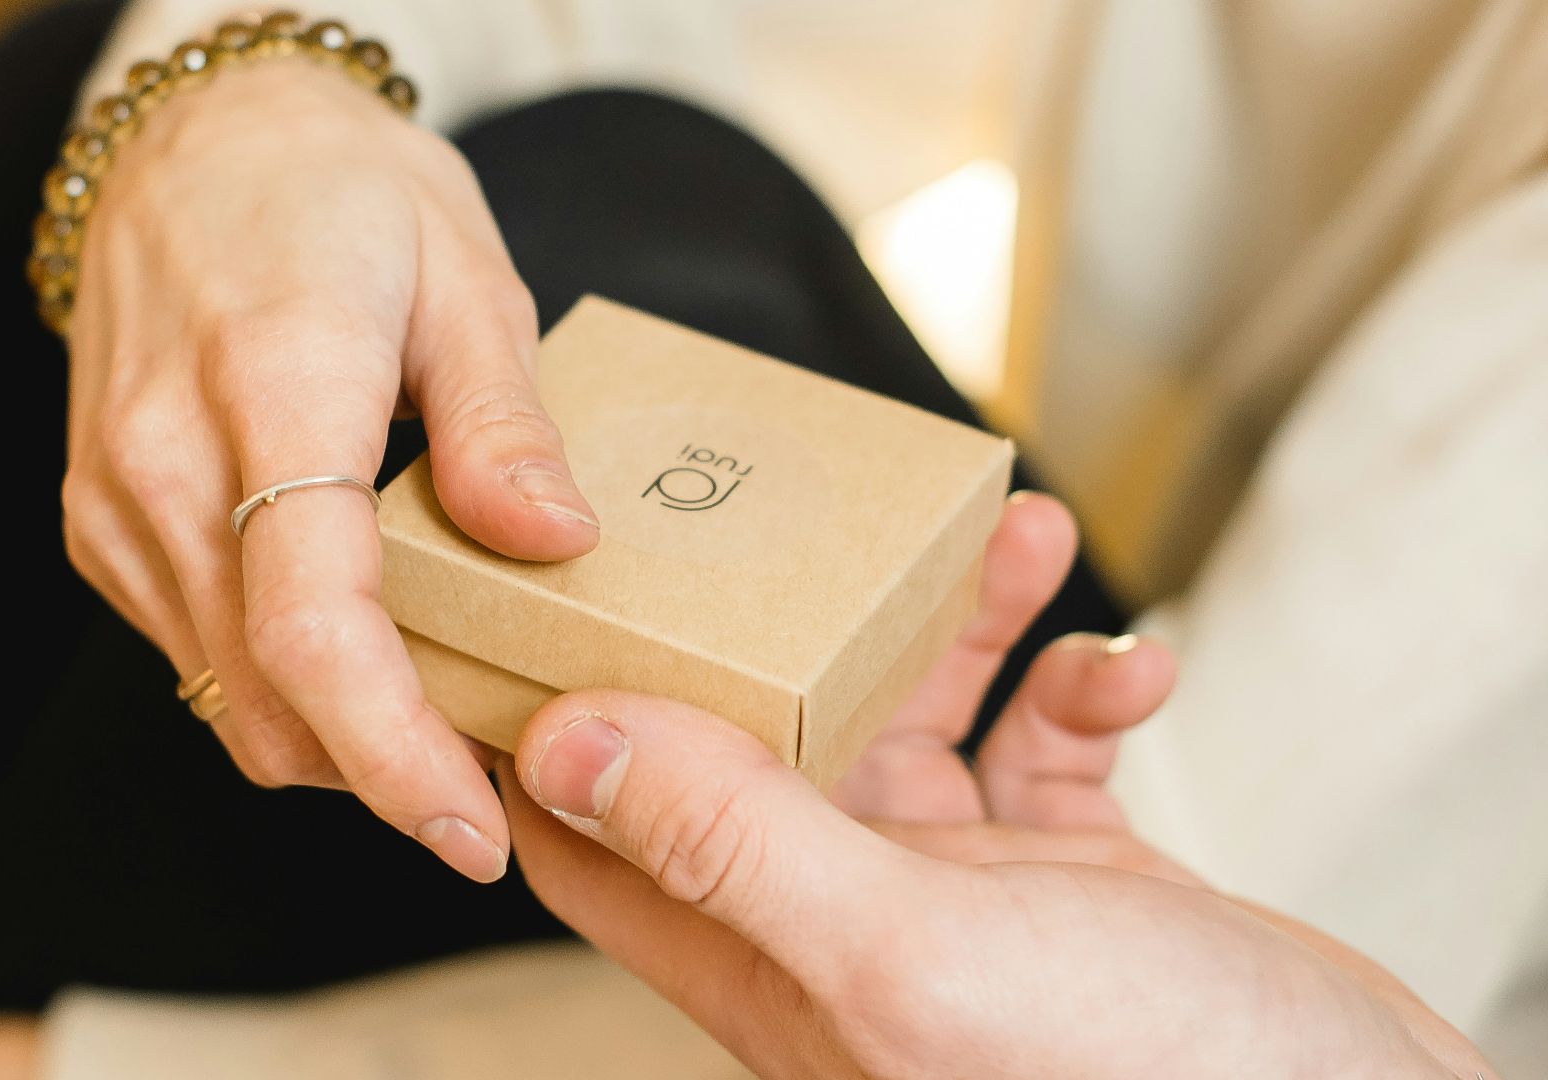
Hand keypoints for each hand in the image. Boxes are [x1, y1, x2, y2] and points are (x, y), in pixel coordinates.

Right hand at [61, 59, 598, 879]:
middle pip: (268, 695)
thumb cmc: (340, 189)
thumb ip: (501, 424)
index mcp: (271, 388)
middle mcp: (164, 464)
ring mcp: (114, 502)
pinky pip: (196, 653)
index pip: (316, 624)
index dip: (395, 751)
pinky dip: (281, 687)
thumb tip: (556, 549)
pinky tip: (360, 655)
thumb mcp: (463, 272)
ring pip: (226, 696)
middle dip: (383, 772)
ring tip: (442, 720)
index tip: (470, 829)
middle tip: (495, 782)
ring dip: (334, 739)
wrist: (190, 138)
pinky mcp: (100, 523)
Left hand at [502, 494, 1493, 1077]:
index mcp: (770, 959)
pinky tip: (1129, 673)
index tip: (551, 591)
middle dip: (792, 614)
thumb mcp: (913, 952)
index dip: (557, 722)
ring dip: (956, 622)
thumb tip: (566, 743)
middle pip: (763, 737)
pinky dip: (1074, 695)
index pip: (600, 837)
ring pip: (912, 718)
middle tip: (827, 506)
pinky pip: (1038, 752)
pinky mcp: (1065, 885)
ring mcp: (956, 901)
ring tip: (1016, 535)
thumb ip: (740, 845)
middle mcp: (844, 925)